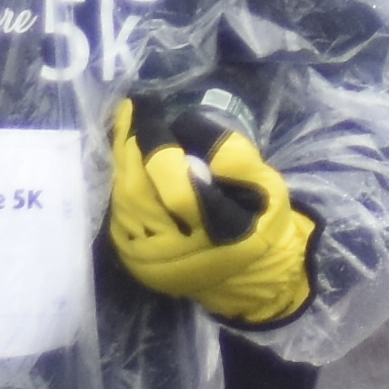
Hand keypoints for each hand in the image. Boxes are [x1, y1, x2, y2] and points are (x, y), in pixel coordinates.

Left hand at [106, 101, 317, 326]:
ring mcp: (154, 263)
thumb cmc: (264, 223)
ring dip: (123, 163)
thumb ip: (237, 158)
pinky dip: (120, 185)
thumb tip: (188, 126)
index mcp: (220, 236)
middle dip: (131, 147)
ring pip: (123, 204)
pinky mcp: (138, 264)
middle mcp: (181, 254)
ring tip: (130, 130)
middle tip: (134, 114)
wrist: (255, 277)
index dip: (158, 146)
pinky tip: (129, 163)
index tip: (152, 111)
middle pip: (137, 194)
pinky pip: (118, 216)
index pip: (177, 190)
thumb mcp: (270, 186)